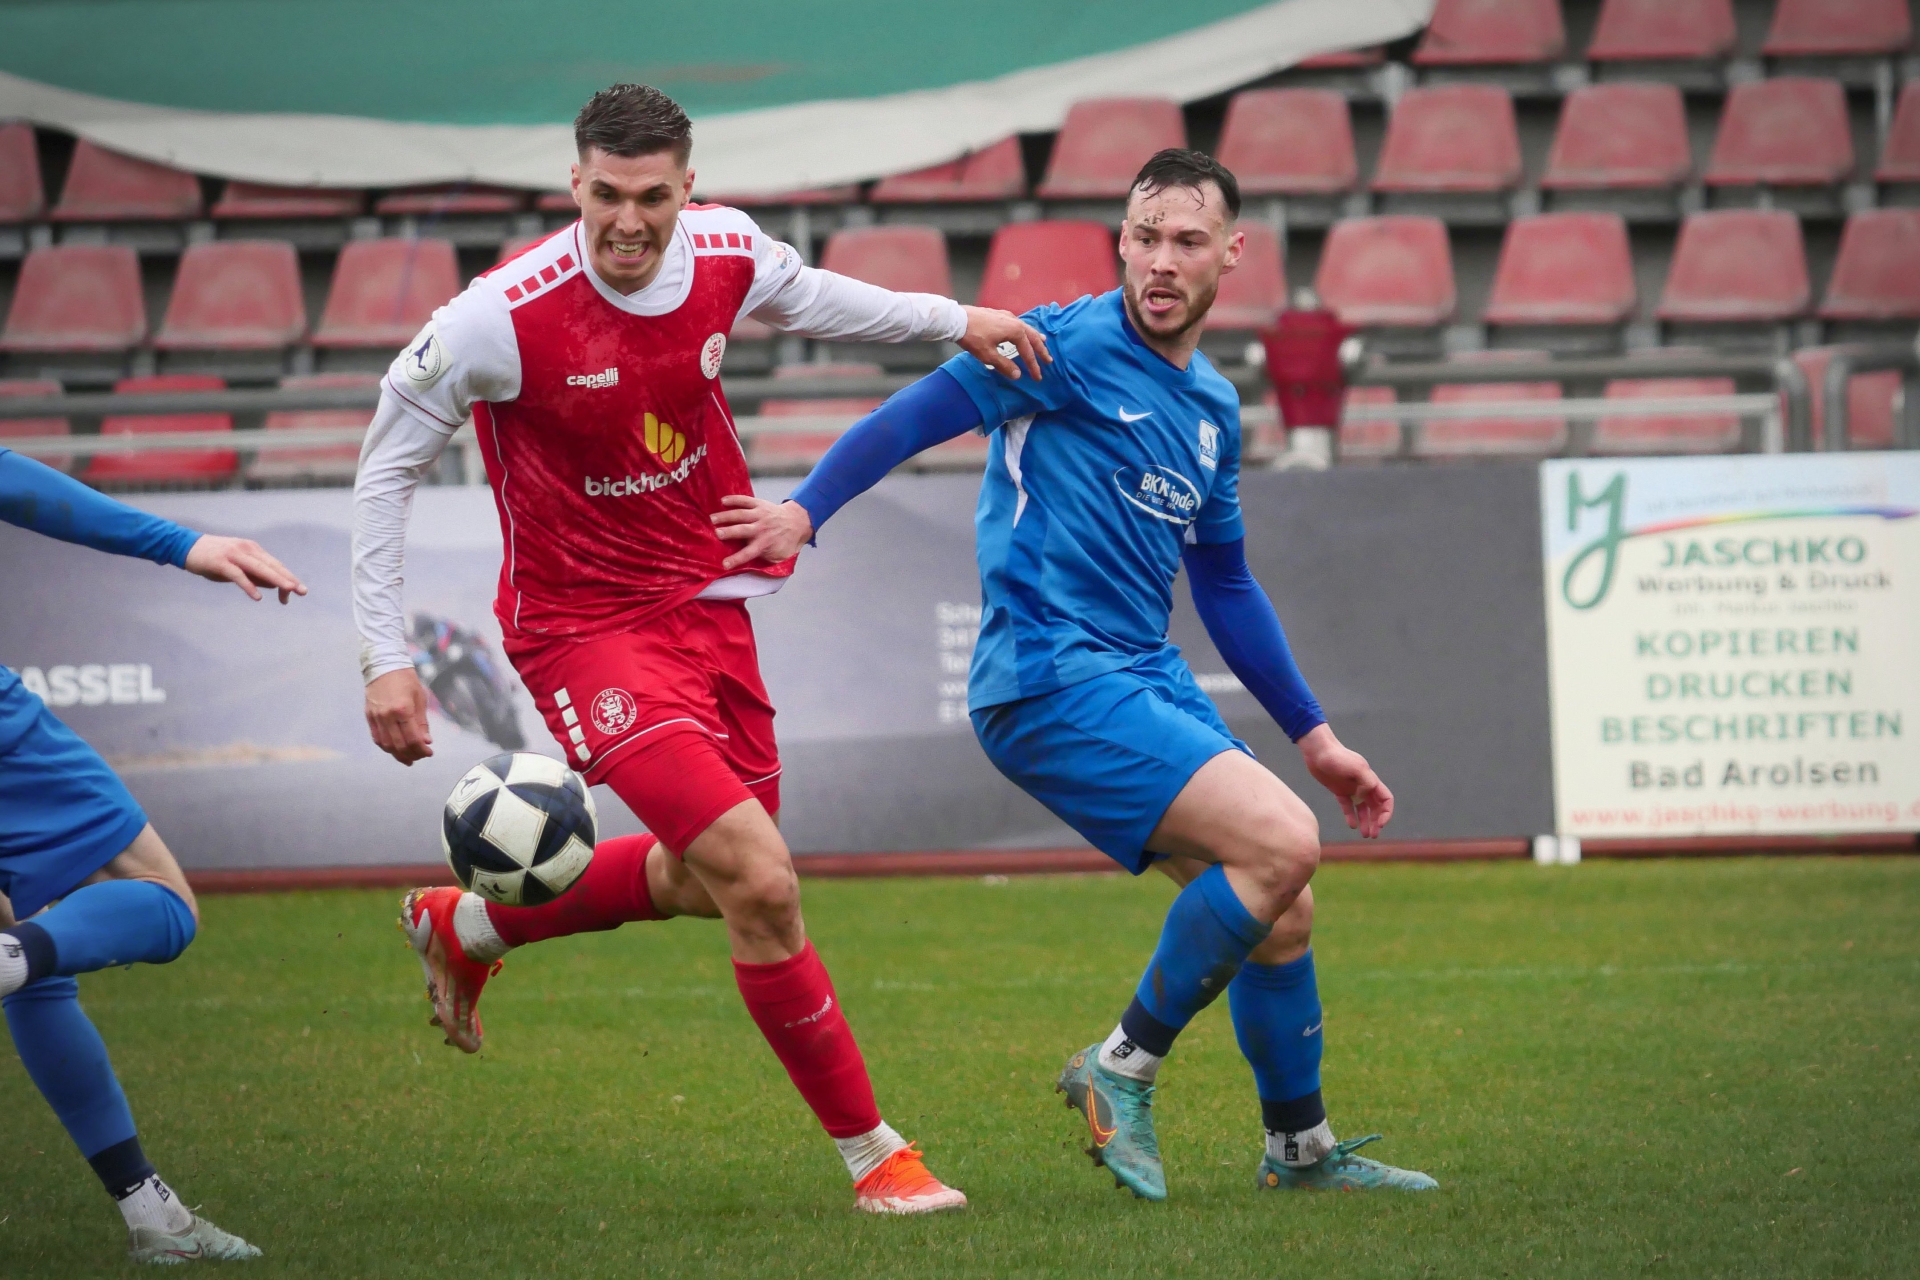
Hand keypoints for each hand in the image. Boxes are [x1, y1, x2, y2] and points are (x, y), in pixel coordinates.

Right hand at [183, 535, 306, 603]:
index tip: (299, 591)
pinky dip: (249, 586)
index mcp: (253, 549)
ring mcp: (234, 554)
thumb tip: (274, 585)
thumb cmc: (213, 559)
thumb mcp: (237, 567)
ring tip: (289, 590)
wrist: (185, 546)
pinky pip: (238, 575)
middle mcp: (247, 549)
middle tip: (302, 591)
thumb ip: (255, 575)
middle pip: (272, 566)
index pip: (275, 565)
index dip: (288, 578)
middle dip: (288, 579)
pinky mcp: (220, 562)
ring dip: (275, 580)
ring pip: (259, 568)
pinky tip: (258, 597)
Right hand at [365, 667, 432, 765]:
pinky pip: (376, 737)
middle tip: (420, 756)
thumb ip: (422, 723)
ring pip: (386, 745)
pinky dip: (386, 747)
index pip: (413, 738)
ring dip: (398, 754)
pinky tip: (395, 749)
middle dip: (412, 754)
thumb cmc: (406, 680)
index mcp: (403, 710)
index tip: (429, 752)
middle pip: (399, 745)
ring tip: (409, 758)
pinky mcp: (369, 716)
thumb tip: (426, 741)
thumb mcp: (420, 699)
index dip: (422, 750)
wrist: (384, 666)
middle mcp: (387, 716)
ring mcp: (376, 717)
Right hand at [711, 496, 813, 570]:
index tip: (724, 564)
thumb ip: (766, 559)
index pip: (749, 553)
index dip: (737, 559)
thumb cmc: (784, 542)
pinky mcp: (759, 504)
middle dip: (729, 532)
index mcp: (765, 543)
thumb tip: (751, 567)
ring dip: (726, 516)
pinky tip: (723, 501)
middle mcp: (761, 528)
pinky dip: (734, 499)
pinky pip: (745, 500)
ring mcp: (760, 514)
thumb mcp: (779, 556)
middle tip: (716, 533)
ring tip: (712, 518)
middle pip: (742, 530)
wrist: (796, 521)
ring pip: (741, 514)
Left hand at [956, 306, 1051, 380]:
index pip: (1028, 352)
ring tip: (1043, 342)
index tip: (1038, 377)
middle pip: (1032, 337)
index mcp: (1015, 331)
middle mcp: (1015, 321)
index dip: (1033, 366)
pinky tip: (1021, 331)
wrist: (957, 319)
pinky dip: (1024, 330)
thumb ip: (1004, 365)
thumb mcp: (988, 355)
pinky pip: (1017, 323)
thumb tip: (1018, 375)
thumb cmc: (973, 337)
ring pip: (1026, 328)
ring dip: (1034, 337)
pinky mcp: (999, 314)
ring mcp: (1007, 316)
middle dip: (1041, 350)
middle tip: (1048, 360)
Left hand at [1297, 723, 1393, 838]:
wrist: (1317, 751)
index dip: (1386, 813)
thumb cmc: (1337, 757)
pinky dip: (1351, 816)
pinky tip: (1352, 825)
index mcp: (1370, 779)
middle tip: (1373, 835)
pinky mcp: (1338, 790)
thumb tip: (1364, 798)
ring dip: (1366, 821)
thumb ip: (1366, 783)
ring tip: (1365, 835)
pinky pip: (1347, 806)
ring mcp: (1351, 788)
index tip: (1380, 824)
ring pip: (1363, 808)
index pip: (1386, 799)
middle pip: (1376, 807)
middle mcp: (1363, 785)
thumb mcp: (1356, 768)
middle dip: (1377, 821)